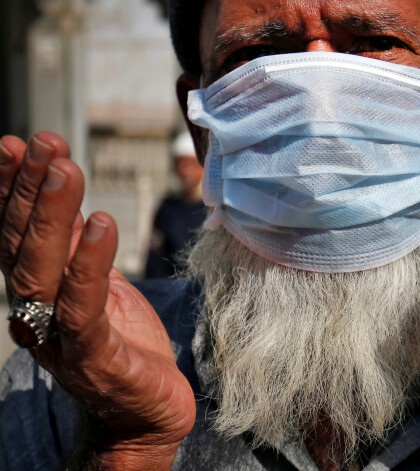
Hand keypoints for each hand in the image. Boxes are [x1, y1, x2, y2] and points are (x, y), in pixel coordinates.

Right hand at [0, 132, 195, 468]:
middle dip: (32, 189)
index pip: (18, 234)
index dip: (13, 189)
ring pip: (45, 268)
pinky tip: (101, 223)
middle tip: (45, 141)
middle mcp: (37, 311)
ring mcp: (61, 335)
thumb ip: (79, 250)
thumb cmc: (126, 344)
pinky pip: (85, 305)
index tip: (16, 144)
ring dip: (53, 214)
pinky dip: (89, 263)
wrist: (145, 410)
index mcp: (40, 291)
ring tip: (65, 167)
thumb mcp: (101, 286)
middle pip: (25, 243)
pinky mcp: (94, 355)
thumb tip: (70, 202)